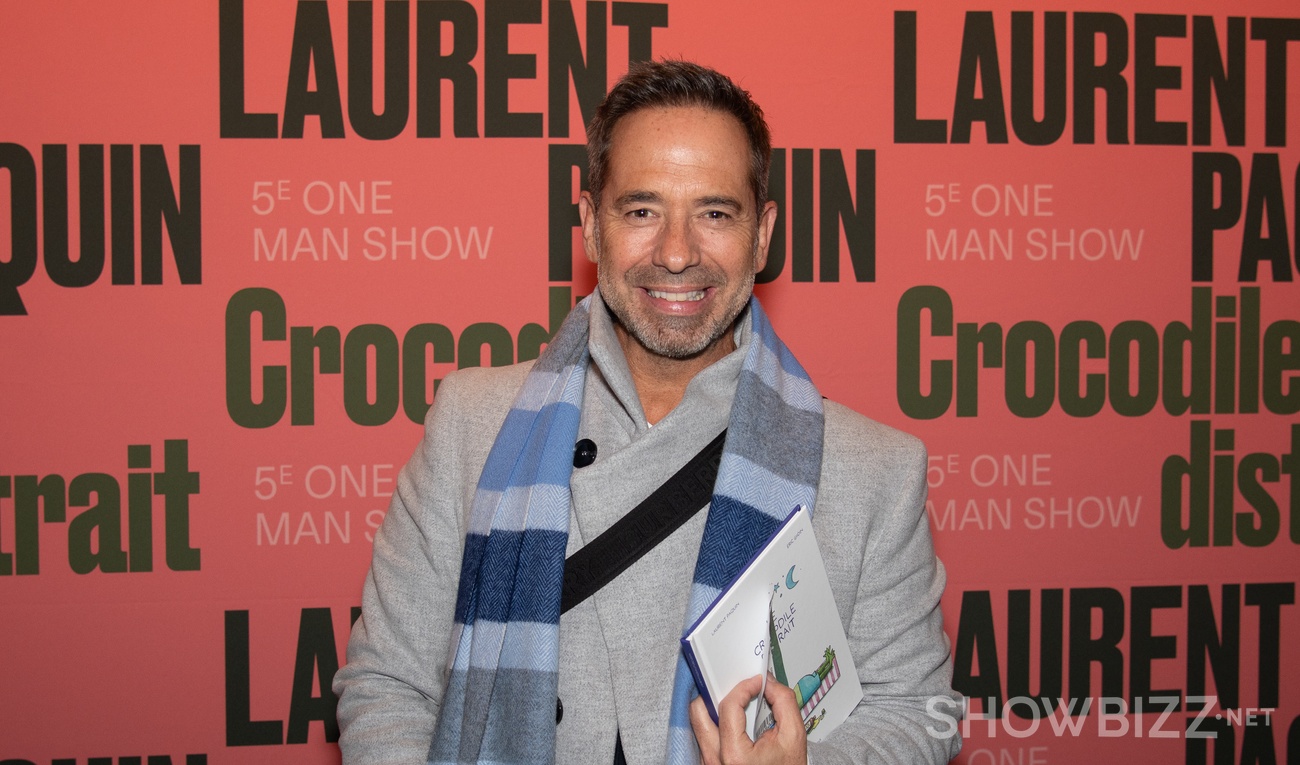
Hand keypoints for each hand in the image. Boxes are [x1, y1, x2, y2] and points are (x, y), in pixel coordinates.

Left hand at [690, 674, 807, 764]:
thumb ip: (783, 702)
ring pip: (698, 723)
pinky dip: (714, 724)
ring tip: (735, 705)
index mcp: (735, 755)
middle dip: (716, 693)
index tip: (756, 682)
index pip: (728, 707)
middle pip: (699, 712)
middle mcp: (715, 760)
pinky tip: (732, 722)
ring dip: (714, 708)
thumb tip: (768, 683)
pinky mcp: (708, 764)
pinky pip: (702, 736)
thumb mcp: (794, 736)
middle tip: (735, 688)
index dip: (743, 687)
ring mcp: (708, 764)